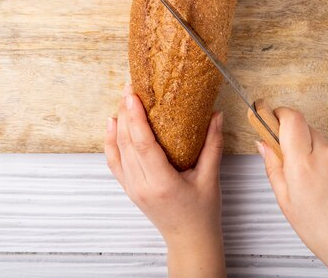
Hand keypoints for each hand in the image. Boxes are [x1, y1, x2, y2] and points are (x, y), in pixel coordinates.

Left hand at [105, 83, 225, 277]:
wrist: (189, 240)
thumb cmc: (202, 213)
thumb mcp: (211, 178)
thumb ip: (213, 145)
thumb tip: (216, 115)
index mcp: (162, 183)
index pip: (142, 144)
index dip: (136, 116)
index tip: (133, 94)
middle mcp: (142, 185)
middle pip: (126, 142)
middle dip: (126, 112)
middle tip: (131, 87)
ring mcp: (132, 188)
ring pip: (117, 150)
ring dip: (119, 123)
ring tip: (124, 99)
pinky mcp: (129, 188)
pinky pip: (114, 161)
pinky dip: (111, 141)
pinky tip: (113, 124)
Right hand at [257, 108, 327, 277]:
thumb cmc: (321, 230)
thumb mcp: (286, 200)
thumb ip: (273, 167)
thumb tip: (264, 145)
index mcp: (303, 165)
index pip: (291, 119)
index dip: (280, 114)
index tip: (272, 118)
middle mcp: (326, 156)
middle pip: (306, 128)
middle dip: (295, 137)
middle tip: (290, 157)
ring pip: (323, 142)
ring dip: (314, 152)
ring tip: (315, 182)